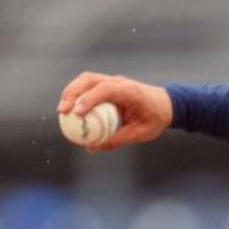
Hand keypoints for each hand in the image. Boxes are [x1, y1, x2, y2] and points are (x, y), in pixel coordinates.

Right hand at [57, 72, 172, 152]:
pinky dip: (77, 94)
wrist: (166, 105)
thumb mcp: (140, 133)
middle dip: (72, 93)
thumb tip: (91, 148)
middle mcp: (119, 81)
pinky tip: (69, 109)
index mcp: (130, 91)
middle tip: (63, 111)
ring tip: (62, 110)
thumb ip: (117, 140)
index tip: (77, 113)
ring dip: (71, 92)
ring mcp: (113, 80)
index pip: (106, 90)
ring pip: (86, 80)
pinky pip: (89, 86)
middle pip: (89, 79)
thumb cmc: (155, 119)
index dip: (89, 99)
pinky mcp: (108, 84)